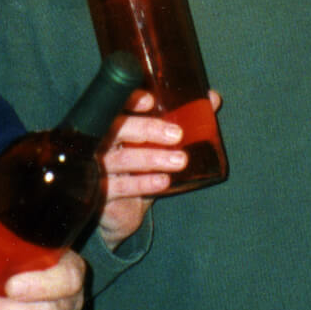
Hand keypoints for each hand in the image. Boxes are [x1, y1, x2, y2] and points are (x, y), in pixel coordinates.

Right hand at [95, 90, 210, 248]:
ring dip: (152, 158)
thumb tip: (213, 99)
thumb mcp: (159, 143)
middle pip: (116, 129)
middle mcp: (101, 142)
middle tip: (176, 134)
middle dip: (147, 129)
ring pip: (122, 159)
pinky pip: (122, 186)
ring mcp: (97, 167)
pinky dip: (143, 183)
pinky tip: (163, 181)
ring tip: (179, 160)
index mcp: (112, 123)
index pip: (115, 103)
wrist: (121, 210)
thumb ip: (182, 119)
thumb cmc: (139, 167)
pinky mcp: (100, 193)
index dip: (130, 100)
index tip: (151, 100)